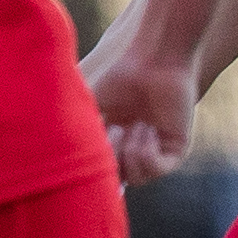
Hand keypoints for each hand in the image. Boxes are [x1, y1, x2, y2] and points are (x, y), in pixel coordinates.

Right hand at [83, 21, 195, 185]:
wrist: (153, 60)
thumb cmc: (121, 77)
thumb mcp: (90, 108)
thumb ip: (77, 135)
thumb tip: (59, 163)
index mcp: (116, 142)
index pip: (105, 172)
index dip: (95, 168)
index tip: (92, 149)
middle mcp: (136, 149)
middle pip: (118, 178)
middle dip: (112, 157)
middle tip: (114, 129)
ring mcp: (157, 150)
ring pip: (138, 177)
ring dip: (130, 154)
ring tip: (133, 125)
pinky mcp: (177, 148)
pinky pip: (159, 169)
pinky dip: (147, 154)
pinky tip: (146, 129)